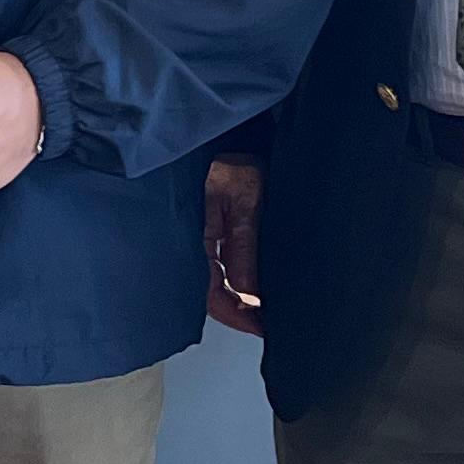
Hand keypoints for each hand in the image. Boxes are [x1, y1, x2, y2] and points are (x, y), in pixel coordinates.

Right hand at [204, 154, 262, 337]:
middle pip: (212, 292)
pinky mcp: (214, 232)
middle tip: (268, 324)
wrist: (235, 136)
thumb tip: (247, 293)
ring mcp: (204, 238)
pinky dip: (240, 279)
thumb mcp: (243, 203)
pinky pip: (223, 264)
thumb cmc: (234, 161)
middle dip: (238, 312)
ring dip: (241, 297)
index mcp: (196, 238)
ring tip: (268, 309)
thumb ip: (242, 247)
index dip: (236, 315)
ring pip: (219, 280)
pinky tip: (257, 285)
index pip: (210, 292)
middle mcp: (195, 243)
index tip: (261, 327)